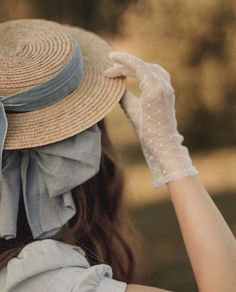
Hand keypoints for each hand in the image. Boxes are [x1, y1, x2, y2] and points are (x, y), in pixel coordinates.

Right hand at [104, 51, 197, 187]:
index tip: (110, 56)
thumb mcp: (131, 111)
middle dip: (126, 67)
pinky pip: (157, 75)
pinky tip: (138, 76)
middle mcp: (164, 85)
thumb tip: (117, 82)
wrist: (164, 144)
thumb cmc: (146, 130)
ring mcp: (168, 88)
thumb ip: (123, 94)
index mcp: (154, 88)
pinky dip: (146, 72)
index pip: (137, 65)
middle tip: (109, 71)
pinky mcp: (169, 93)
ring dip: (136, 68)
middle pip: (143, 67)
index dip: (123, 59)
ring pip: (151, 69)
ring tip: (122, 70)